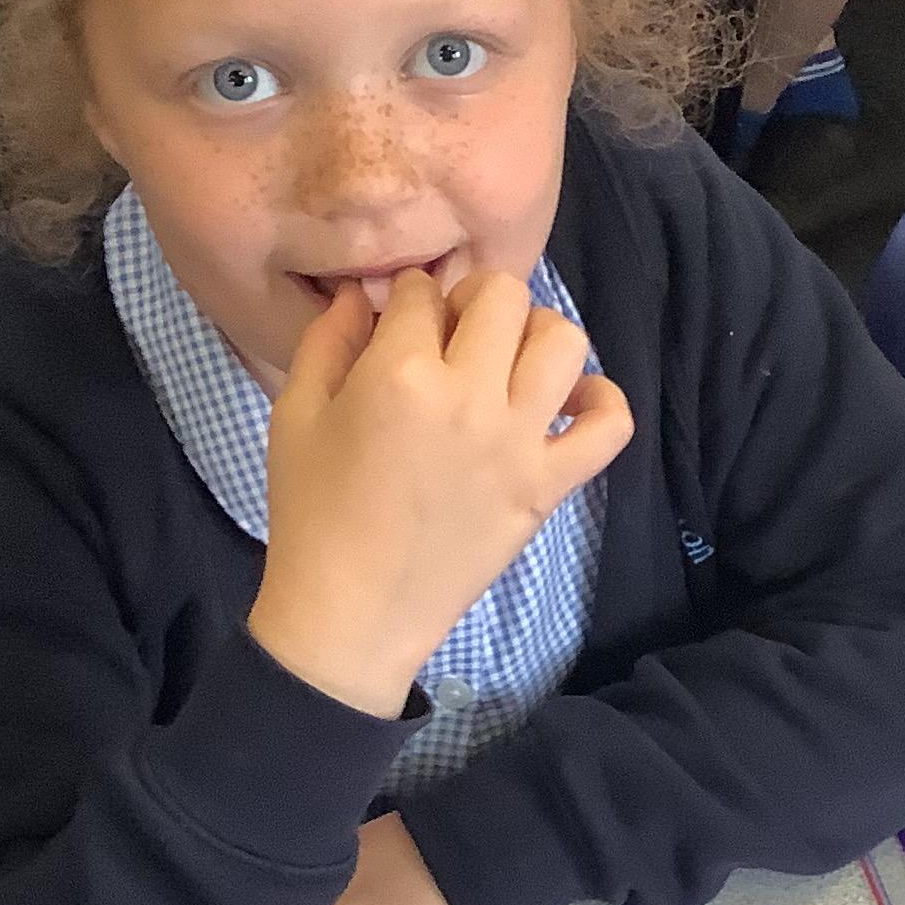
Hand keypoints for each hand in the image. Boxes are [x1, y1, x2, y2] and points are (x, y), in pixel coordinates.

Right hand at [250, 267, 630, 717]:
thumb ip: (328, 339)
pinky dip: (602, 402)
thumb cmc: (312, 513)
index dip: (409, 297)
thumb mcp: (295, 415)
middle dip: (473, 299)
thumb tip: (364, 292)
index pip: (424, 292)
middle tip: (453, 335)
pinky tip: (567, 404)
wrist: (352, 613)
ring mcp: (519, 442)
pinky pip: (610, 426)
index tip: (401, 323)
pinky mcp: (549, 485)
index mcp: (399, 375)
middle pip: (502, 295)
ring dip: (537, 335)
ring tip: (509, 362)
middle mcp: (470, 397)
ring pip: (564, 342)